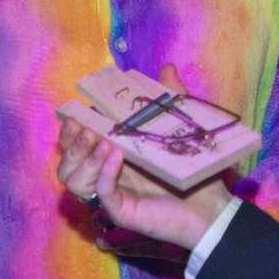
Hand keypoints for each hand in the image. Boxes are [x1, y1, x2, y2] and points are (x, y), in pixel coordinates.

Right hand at [56, 67, 232, 253]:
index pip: (74, 143)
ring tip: (105, 144)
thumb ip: (170, 99)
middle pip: (66, 163)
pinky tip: (116, 158)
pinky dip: (104, 174)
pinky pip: (101, 193)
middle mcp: (105, 175)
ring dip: (84, 160)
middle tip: (88, 130)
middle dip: (71, 144)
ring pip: (73, 181)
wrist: (212, 206)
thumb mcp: (178, 128)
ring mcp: (111, 194)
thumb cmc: (193, 170)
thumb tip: (167, 67)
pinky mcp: (121, 211)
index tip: (74, 114)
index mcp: (111, 154)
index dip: (68, 130)